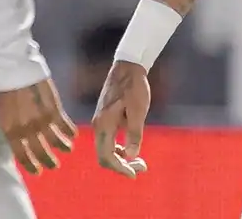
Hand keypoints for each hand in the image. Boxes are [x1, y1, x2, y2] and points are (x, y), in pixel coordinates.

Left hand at [0, 79, 76, 174]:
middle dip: (48, 161)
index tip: (37, 172)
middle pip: (40, 152)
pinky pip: (65, 126)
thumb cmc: (8, 91)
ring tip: (67, 150)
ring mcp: (42, 120)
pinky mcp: (55, 109)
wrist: (17, 71)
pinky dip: (70, 132)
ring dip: (62, 147)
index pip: (22, 156)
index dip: (31, 165)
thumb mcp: (5, 115)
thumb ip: (13, 130)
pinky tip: (73, 135)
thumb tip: (22, 142)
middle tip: (53, 166)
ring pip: (56, 141)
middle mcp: (27, 130)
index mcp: (11, 132)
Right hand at [91, 61, 150, 178]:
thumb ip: (134, 134)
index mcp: (104, 125)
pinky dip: (118, 148)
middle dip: (122, 165)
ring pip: (106, 148)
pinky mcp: (105, 118)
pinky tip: (129, 147)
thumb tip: (131, 156)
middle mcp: (98, 126)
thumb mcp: (138, 111)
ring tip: (139, 161)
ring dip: (120, 157)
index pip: (106, 157)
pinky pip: (108, 140)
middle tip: (142, 167)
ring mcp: (100, 122)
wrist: (127, 67)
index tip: (135, 173)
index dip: (120, 169)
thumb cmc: (134, 87)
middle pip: (104, 156)